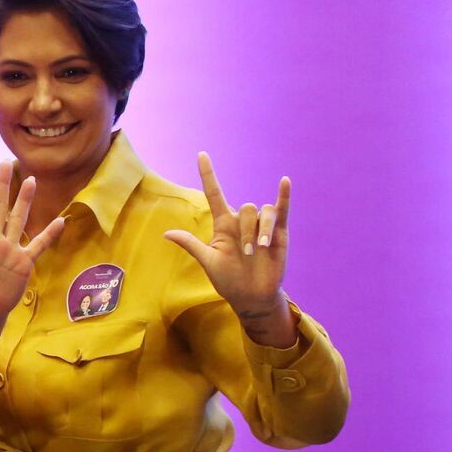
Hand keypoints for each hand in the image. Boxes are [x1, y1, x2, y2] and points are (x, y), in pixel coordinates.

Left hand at [0, 162, 64, 324]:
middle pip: (0, 207)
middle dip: (2, 185)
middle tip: (5, 161)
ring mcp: (9, 250)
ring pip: (19, 219)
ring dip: (25, 201)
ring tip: (31, 180)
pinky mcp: (23, 263)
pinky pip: (38, 245)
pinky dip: (48, 235)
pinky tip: (61, 220)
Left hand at [163, 152, 296, 345]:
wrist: (251, 296)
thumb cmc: (228, 280)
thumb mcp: (208, 262)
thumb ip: (192, 244)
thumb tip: (167, 233)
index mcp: (223, 225)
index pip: (214, 194)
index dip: (208, 175)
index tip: (201, 154)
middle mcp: (242, 221)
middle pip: (246, 208)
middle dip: (246, 230)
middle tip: (246, 254)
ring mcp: (261, 226)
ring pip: (262, 212)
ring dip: (261, 231)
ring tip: (259, 251)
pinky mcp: (279, 232)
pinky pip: (282, 209)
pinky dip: (284, 196)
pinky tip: (285, 182)